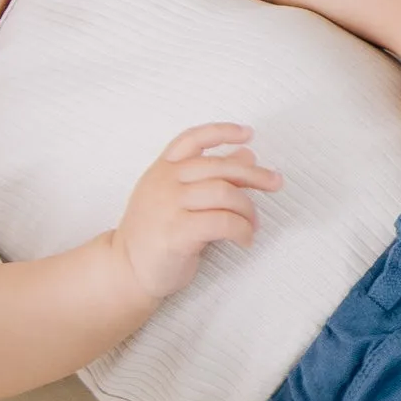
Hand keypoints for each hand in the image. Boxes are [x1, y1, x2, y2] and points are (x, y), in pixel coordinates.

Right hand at [112, 124, 283, 301]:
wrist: (126, 269)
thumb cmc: (155, 233)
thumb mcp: (176, 198)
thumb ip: (208, 176)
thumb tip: (246, 154)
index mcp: (162, 169)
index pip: (193, 138)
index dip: (222, 132)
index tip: (248, 133)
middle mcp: (164, 182)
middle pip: (219, 167)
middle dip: (254, 175)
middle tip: (275, 183)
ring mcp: (168, 206)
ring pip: (224, 193)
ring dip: (248, 209)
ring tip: (253, 225)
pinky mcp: (177, 232)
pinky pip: (223, 222)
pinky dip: (242, 229)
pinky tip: (245, 239)